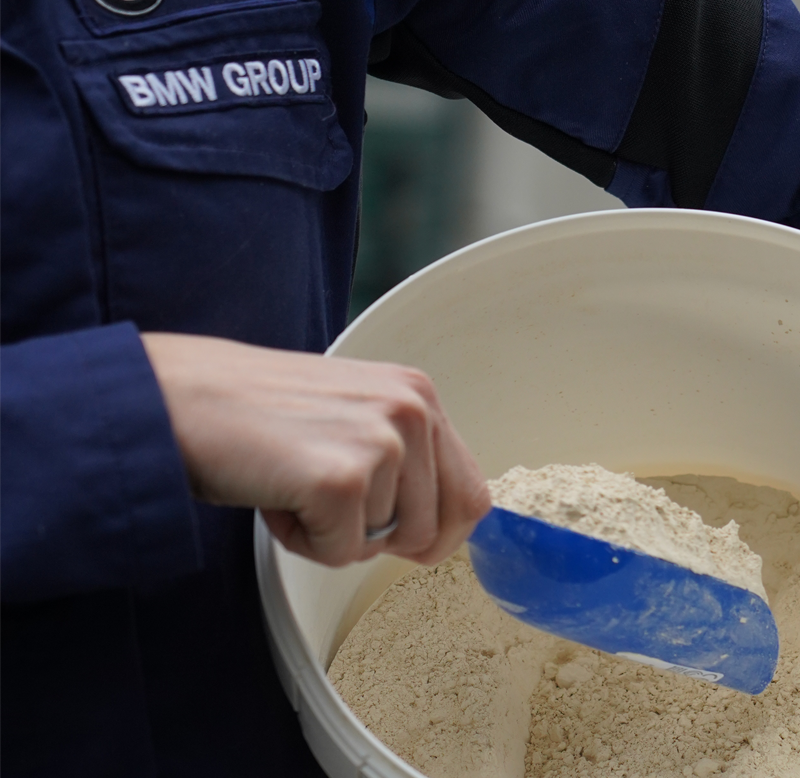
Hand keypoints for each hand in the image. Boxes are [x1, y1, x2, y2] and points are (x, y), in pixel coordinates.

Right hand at [141, 333, 490, 566]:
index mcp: (419, 394)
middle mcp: (412, 410)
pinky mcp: (342, 479)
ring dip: (335, 535)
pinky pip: (341, 554)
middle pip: (435, 529)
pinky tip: (275, 495)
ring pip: (385, 544)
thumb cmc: (256, 412)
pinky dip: (302, 542)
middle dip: (381, 540)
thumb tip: (440, 524)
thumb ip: (403, 453)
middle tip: (327, 506)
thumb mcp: (353, 413)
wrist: (177, 397)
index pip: (471, 493)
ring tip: (293, 486)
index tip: (403, 541)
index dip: (439, 533)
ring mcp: (382, 442)